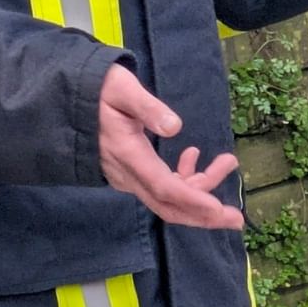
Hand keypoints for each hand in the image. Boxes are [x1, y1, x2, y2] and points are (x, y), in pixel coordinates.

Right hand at [99, 64, 242, 229]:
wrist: (71, 98)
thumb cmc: (98, 88)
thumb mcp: (121, 88)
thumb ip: (147, 106)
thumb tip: (175, 126)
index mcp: (127, 154)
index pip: (164, 188)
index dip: (193, 201)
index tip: (219, 210)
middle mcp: (128, 174)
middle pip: (168, 206)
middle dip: (203, 215)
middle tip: (236, 218)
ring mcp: (128, 176)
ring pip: (168, 197)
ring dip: (200, 187)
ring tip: (227, 161)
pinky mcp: (131, 172)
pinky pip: (160, 186)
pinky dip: (183, 179)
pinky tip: (193, 156)